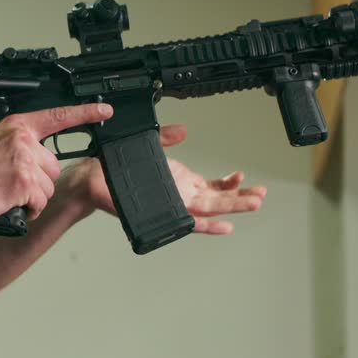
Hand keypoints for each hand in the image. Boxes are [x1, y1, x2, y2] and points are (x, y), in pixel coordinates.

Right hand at [0, 103, 114, 226]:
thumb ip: (16, 142)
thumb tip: (34, 152)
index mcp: (17, 126)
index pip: (57, 116)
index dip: (84, 113)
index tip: (104, 110)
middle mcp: (23, 139)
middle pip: (53, 166)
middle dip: (38, 181)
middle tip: (12, 184)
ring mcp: (25, 160)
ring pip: (48, 186)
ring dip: (33, 197)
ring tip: (7, 194)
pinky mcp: (24, 182)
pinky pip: (40, 201)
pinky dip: (27, 209)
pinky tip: (9, 203)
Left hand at [64, 123, 266, 233]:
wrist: (95, 180)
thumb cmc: (119, 169)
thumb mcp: (149, 147)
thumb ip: (168, 138)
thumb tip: (183, 129)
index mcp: (180, 181)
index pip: (211, 185)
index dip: (228, 183)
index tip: (242, 177)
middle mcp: (180, 195)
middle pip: (218, 200)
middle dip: (241, 198)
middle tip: (261, 195)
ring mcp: (174, 205)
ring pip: (210, 210)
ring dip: (233, 208)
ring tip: (254, 204)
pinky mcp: (164, 213)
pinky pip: (189, 223)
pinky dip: (207, 226)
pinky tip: (224, 227)